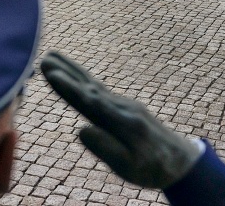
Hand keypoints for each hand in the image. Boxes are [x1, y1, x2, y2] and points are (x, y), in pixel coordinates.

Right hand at [41, 51, 200, 188]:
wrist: (180, 159)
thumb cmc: (153, 168)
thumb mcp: (131, 168)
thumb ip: (108, 149)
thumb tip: (81, 131)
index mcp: (123, 123)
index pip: (92, 104)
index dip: (71, 89)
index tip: (53, 75)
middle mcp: (123, 108)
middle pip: (90, 88)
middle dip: (67, 73)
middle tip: (45, 57)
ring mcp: (123, 104)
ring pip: (93, 85)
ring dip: (72, 70)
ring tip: (51, 56)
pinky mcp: (122, 106)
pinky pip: (98, 88)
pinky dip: (82, 78)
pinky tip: (72, 73)